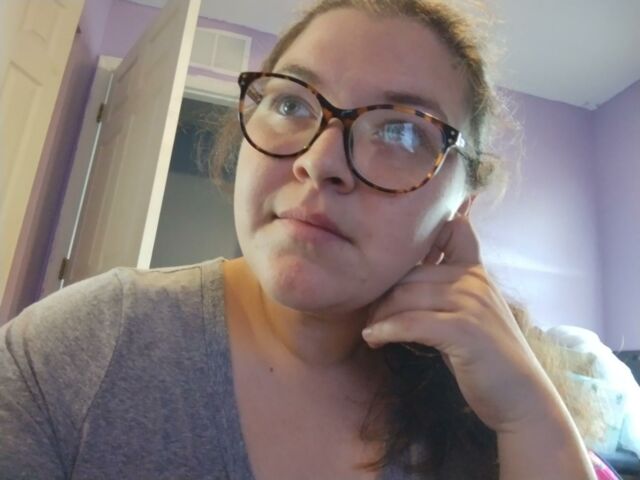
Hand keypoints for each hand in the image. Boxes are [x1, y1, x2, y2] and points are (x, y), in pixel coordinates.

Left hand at [362, 214, 559, 433]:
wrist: (523, 398)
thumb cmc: (488, 359)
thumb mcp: (469, 315)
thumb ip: (445, 294)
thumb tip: (399, 287)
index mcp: (476, 272)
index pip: (452, 229)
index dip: (422, 235)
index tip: (391, 262)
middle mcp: (475, 280)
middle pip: (409, 271)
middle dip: (381, 292)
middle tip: (368, 315)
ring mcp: (471, 303)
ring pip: (405, 296)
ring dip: (379, 315)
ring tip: (370, 331)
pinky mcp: (464, 330)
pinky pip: (411, 322)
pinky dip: (386, 331)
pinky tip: (374, 338)